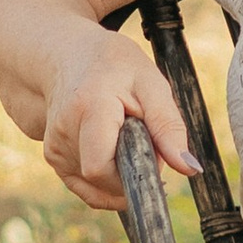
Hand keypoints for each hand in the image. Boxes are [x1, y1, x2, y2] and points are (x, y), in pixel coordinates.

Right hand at [40, 32, 200, 213]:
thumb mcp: (152, 84)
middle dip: (131, 174)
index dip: (132, 178)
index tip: (154, 162)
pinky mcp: (53, 158)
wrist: (70, 56)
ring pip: (96, 186)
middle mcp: (64, 132)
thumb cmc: (115, 67)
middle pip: (101, 180)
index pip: (100, 168)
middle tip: (144, 143)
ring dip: (120, 175)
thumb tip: (190, 169)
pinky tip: (114, 153)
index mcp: (89, 109)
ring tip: (125, 139)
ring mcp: (54, 148)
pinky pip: (86, 187)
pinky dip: (106, 180)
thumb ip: (169, 127)